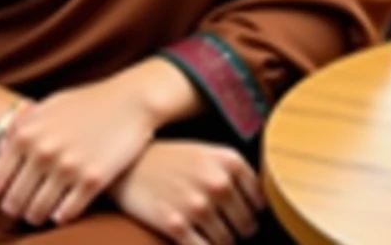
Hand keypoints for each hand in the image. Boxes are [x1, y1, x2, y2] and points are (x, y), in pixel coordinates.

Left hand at [0, 77, 155, 226]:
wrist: (131, 100)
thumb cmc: (87, 102)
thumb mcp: (48, 106)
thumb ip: (22, 127)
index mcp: (27, 133)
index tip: (1, 196)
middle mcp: (43, 152)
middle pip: (15, 201)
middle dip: (15, 208)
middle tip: (18, 210)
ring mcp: (68, 167)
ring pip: (38, 212)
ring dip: (36, 215)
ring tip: (38, 214)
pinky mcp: (93, 181)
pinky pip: (66, 214)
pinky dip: (62, 216)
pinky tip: (62, 212)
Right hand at [110, 140, 265, 244]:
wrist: (127, 165)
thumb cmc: (169, 160)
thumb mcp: (205, 154)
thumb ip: (234, 174)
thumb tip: (263, 208)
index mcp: (228, 160)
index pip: (260, 202)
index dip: (249, 211)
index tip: (235, 211)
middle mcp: (217, 181)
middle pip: (247, 226)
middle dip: (235, 230)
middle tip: (216, 223)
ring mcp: (196, 204)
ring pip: (227, 243)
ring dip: (218, 241)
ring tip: (199, 227)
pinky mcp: (177, 225)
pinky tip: (190, 237)